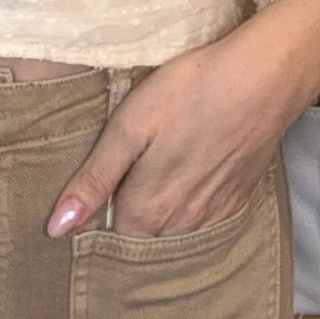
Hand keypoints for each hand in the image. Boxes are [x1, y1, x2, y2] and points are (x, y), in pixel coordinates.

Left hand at [45, 0, 319, 239]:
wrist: (264, 78)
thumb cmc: (189, 92)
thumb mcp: (129, 127)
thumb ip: (94, 179)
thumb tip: (55, 228)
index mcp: (148, 208)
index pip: (112, 237)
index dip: (98, 222)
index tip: (88, 204)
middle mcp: (182, 223)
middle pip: (144, 239)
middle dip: (128, 228)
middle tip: (115, 196)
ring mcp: (216, 212)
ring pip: (176, 232)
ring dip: (160, 222)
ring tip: (149, 189)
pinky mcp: (240, 196)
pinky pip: (206, 220)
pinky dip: (191, 212)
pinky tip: (188, 183)